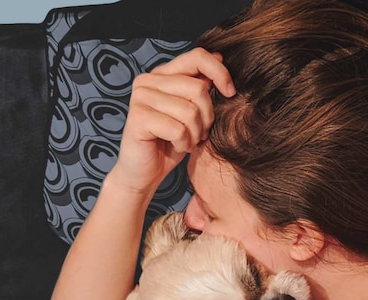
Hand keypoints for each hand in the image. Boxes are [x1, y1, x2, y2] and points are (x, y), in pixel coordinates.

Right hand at [109, 47, 235, 195]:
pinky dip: (183, 143)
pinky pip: (177, 129)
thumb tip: (221, 56)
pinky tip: (177, 146)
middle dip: (207, 117)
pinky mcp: (138, 118)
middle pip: (198, 89)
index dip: (220, 73)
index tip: (230, 93)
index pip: (197, 57)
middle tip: (200, 133)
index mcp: (162, 74)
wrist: (144, 174)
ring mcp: (140, 98)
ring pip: (189, 111)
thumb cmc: (170, 142)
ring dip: (195, 133)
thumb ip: (201, 86)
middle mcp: (148, 80)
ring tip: (188, 141)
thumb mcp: (192, 112)